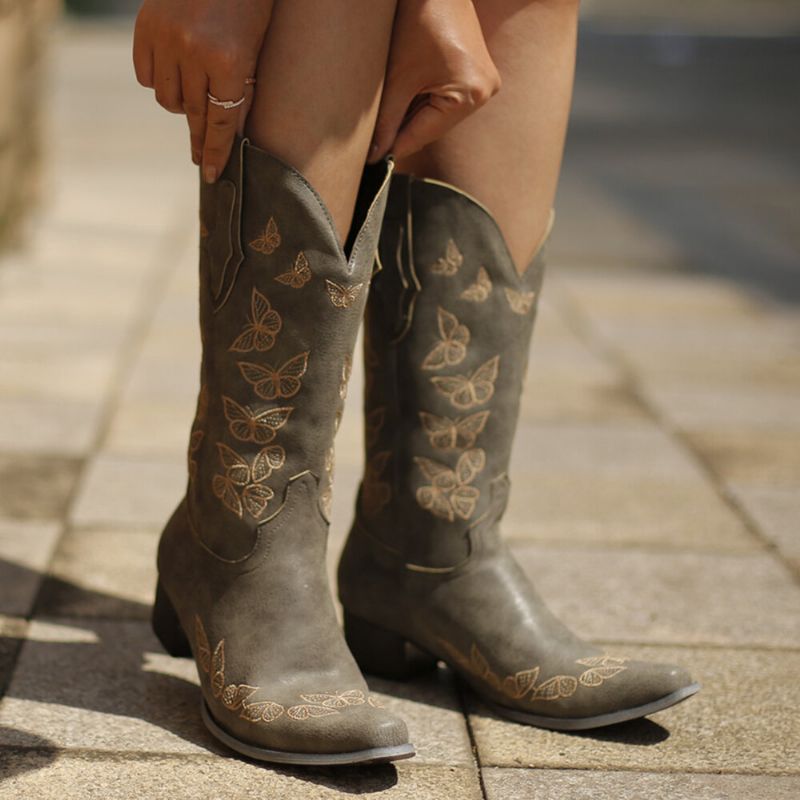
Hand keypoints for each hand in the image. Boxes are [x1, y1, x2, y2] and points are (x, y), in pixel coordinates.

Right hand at [133, 0, 273, 181]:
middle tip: (199, 156)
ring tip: (193, 98)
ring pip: (167, 99)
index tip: (209, 173)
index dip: (215, 151)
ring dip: (180, 106)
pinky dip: (159, 82)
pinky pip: (146, 76)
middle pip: (193, 114)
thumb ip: (240, 91)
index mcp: (228, 61)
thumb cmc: (248, 5)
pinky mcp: (145, 27)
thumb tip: (227, 135)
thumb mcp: (254, 49)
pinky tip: (173, 76)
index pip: (220, 122)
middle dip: (198, 137)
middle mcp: (193, 53)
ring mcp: (165, 39)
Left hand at [369, 0, 499, 163]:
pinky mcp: (476, 74)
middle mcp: (484, 92)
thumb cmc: (420, 19)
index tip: (372, 161)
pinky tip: (406, 93)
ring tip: (388, 111)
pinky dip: (423, 100)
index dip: (395, 148)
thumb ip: (386, 120)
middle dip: (403, 129)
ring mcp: (483, 83)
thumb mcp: (398, 77)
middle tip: (372, 140)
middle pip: (432, 127)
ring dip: (412, 115)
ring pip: (437, 115)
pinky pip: (445, 100)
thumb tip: (376, 156)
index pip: (424, 135)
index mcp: (470, 95)